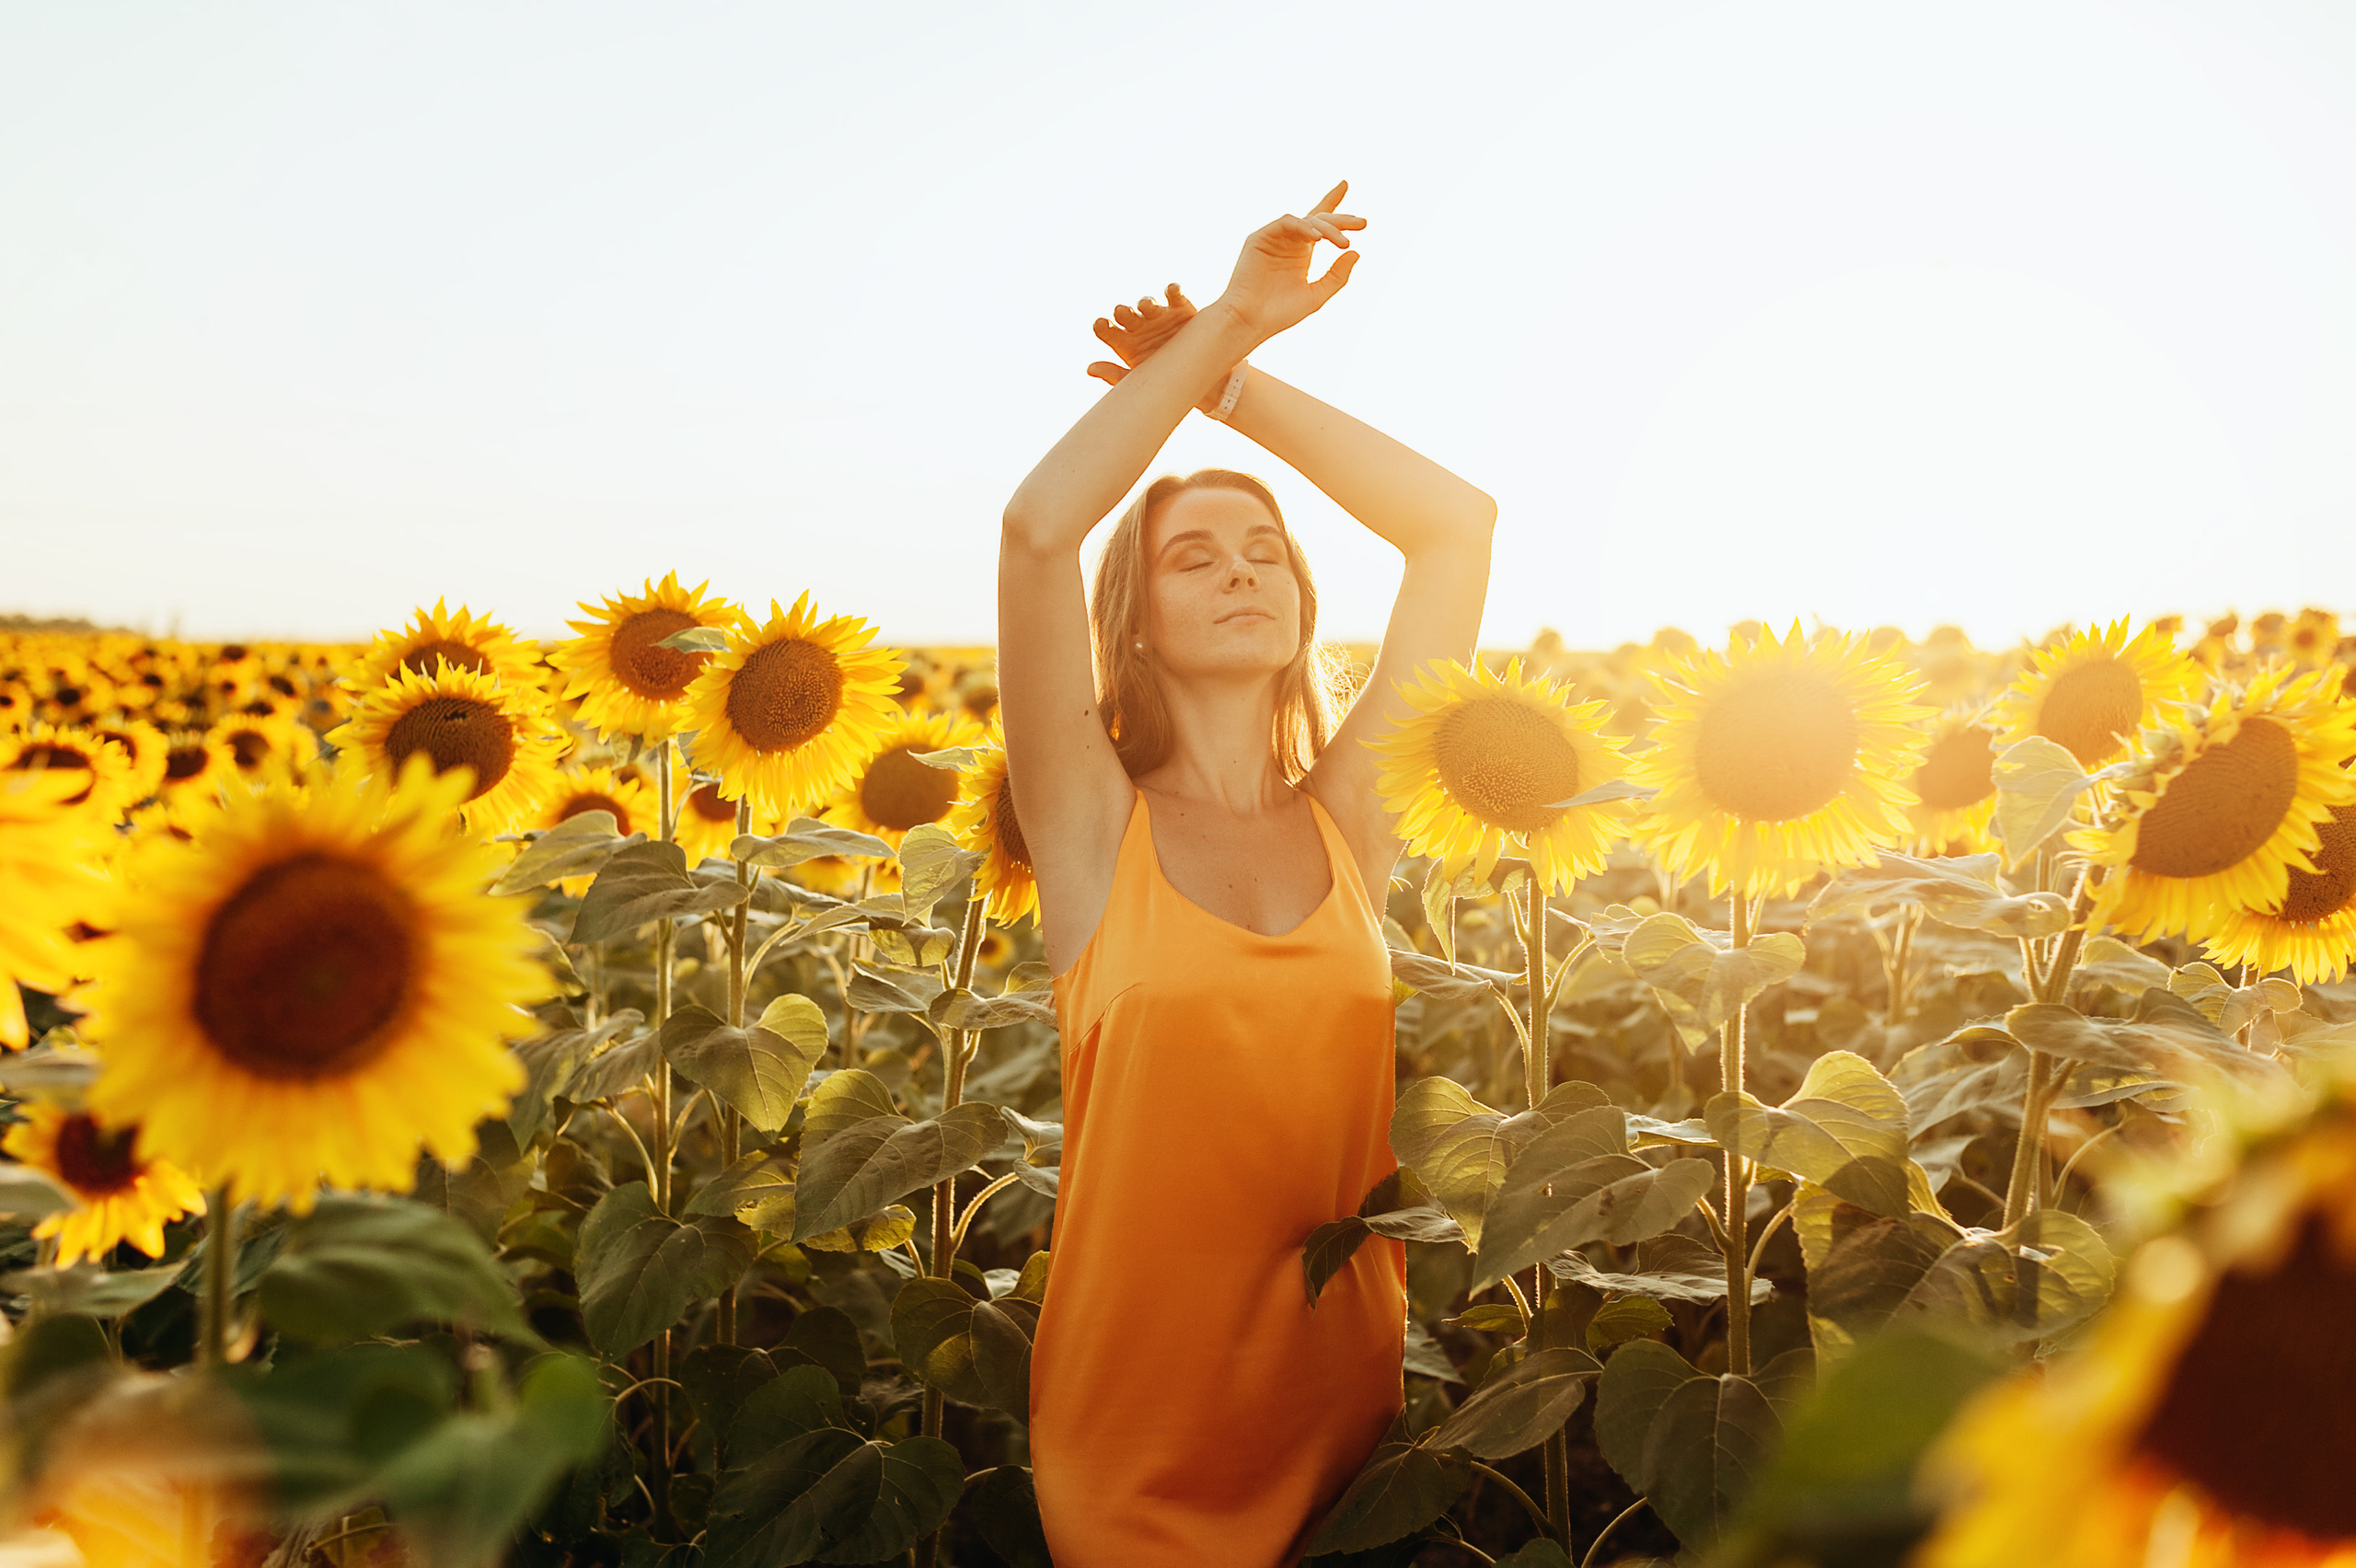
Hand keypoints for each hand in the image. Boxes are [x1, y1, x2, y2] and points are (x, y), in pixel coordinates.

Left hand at [1088, 284, 1228, 412]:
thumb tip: (1090, 369)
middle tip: (1120, 312)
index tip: (1100, 324)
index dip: (1103, 326)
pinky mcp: (1181, 310)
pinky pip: (1175, 297)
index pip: (1108, 331)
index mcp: (1125, 342)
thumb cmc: (1164, 381)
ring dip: (1146, 303)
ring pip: (1149, 305)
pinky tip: (1172, 289)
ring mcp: (1159, 316)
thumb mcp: (1139, 381)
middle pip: (1127, 316)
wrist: (1201, 381)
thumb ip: (1115, 375)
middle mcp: (1140, 326)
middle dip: (1123, 313)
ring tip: (1145, 305)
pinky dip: (1173, 291)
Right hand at [1211, 179, 1363, 340]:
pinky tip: (1317, 238)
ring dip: (1327, 228)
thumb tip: (1356, 251)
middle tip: (1362, 224)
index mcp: (1302, 252)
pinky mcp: (1260, 238)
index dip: (1333, 202)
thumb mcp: (1316, 295)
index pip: (1320, 223)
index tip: (1345, 184)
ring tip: (1342, 241)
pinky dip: (1303, 227)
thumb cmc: (1279, 313)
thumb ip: (1337, 275)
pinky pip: (1285, 223)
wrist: (1249, 321)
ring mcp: (1274, 238)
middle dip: (1341, 220)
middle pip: (1319, 220)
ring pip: (1306, 220)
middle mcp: (1290, 242)